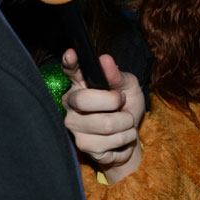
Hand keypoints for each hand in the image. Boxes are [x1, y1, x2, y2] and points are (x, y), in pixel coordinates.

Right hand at [62, 51, 144, 183]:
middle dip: (113, 101)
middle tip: (120, 102)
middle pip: (85, 100)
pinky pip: (112, 140)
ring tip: (125, 122)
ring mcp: (74, 125)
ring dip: (126, 123)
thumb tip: (104, 60)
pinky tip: (121, 137)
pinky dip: (126, 137)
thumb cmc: (125, 106)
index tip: (71, 54)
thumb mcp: (128, 87)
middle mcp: (71, 103)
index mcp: (81, 83)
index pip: (71, 71)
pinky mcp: (82, 145)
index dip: (70, 63)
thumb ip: (117, 75)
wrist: (129, 136)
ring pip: (106, 123)